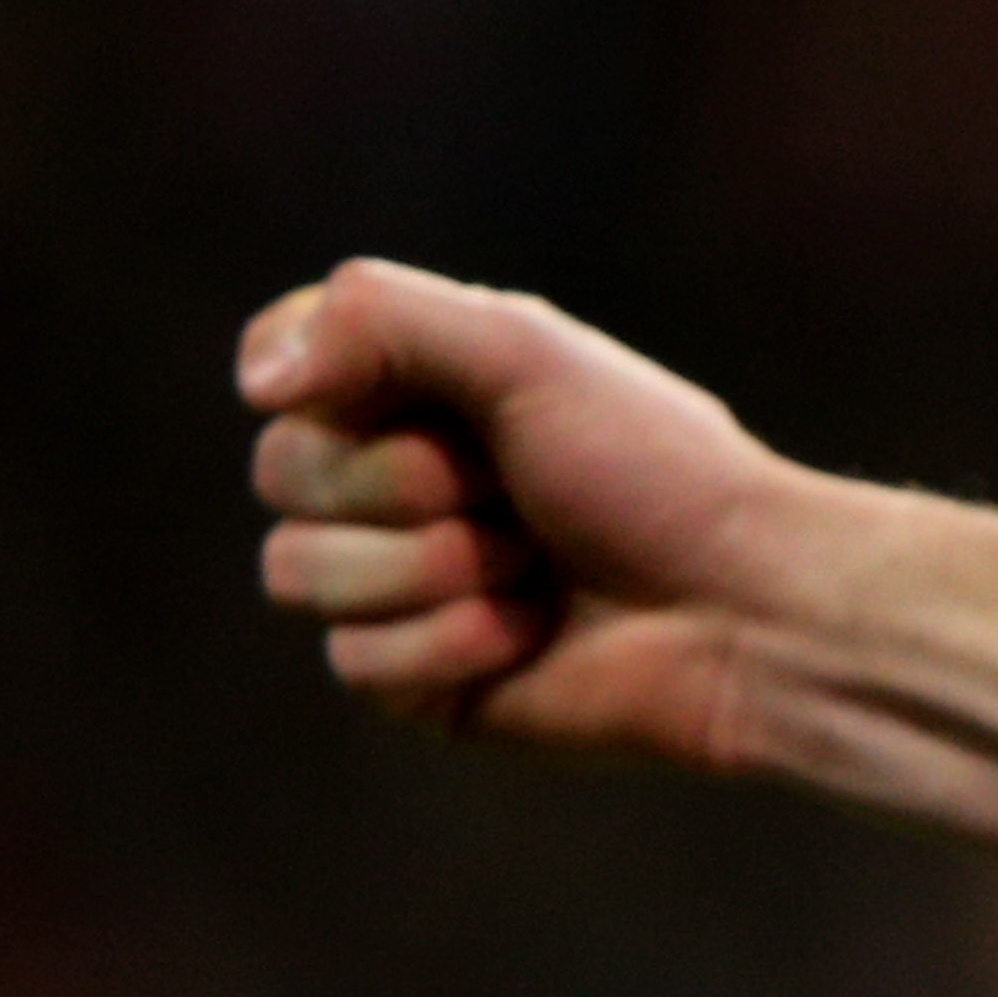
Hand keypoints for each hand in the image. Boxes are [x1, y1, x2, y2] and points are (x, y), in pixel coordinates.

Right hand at [240, 259, 800, 767]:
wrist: (740, 609)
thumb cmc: (653, 470)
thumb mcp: (528, 353)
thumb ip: (383, 321)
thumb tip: (257, 381)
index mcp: (420, 388)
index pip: (281, 365)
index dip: (326, 382)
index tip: (414, 393)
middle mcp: (395, 479)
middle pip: (280, 471)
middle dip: (406, 483)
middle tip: (513, 488)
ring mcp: (396, 581)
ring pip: (298, 572)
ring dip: (435, 566)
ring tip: (535, 564)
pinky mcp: (413, 676)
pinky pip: (355, 660)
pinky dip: (454, 643)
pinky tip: (534, 634)